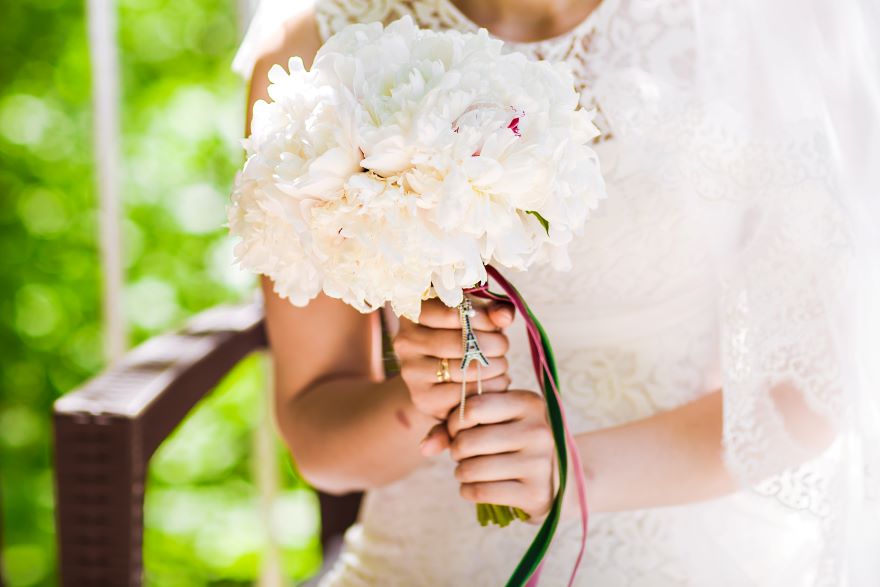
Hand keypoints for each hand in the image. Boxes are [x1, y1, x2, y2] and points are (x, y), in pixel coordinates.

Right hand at [393, 298, 514, 427]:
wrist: (443, 377)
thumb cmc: (464, 337)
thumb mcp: (476, 317)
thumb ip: (493, 312)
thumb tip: (504, 316)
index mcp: (414, 312)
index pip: (450, 311)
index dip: (481, 318)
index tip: (496, 324)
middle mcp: (404, 341)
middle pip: (459, 343)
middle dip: (492, 345)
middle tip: (503, 346)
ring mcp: (410, 371)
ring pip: (463, 370)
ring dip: (493, 367)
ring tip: (500, 364)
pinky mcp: (422, 398)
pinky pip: (463, 395)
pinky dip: (488, 389)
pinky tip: (494, 381)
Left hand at [445, 390, 556, 521]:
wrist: (560, 480)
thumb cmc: (515, 442)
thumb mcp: (493, 423)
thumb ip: (454, 427)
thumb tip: (425, 447)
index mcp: (529, 402)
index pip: (472, 406)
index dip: (454, 421)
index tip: (458, 429)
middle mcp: (539, 430)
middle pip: (468, 440)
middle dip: (456, 450)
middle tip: (463, 453)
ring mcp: (540, 463)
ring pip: (471, 469)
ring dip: (460, 472)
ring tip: (469, 470)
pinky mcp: (536, 494)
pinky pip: (481, 492)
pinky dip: (468, 491)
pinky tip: (474, 487)